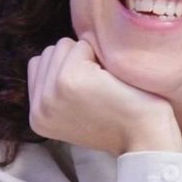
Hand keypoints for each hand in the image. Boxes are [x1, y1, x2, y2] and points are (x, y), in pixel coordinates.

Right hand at [26, 37, 181, 154]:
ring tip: (102, 86)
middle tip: (97, 91)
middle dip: (75, 61)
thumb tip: (58, 50)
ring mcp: (51, 93)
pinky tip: (110, 81)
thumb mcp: (74, 111)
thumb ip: (56, 88)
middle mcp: (38, 107)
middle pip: (48, 53)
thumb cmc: (119, 121)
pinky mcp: (68, 79)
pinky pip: (82, 44)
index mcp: (37, 117)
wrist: (145, 137)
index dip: (66, 69)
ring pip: (62, 46)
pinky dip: (100, 56)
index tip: (87, 93)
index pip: (38, 65)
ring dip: (87, 58)